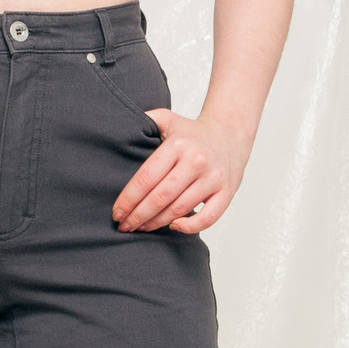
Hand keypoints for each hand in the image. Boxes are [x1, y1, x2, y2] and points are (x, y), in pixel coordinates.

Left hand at [112, 111, 250, 234]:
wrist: (231, 134)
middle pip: (160, 198)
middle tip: (125, 226)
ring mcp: (213, 178)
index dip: (128, 200)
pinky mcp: (226, 192)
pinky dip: (189, 227)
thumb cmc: (193, 133)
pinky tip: (173, 226)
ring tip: (142, 227)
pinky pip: (208, 218)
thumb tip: (118, 127)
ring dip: (156, 223)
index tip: (117, 213)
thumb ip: (145, 121)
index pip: (146, 178)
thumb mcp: (168, 119)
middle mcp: (196, 161)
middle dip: (138, 216)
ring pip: (178, 209)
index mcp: (178, 145)